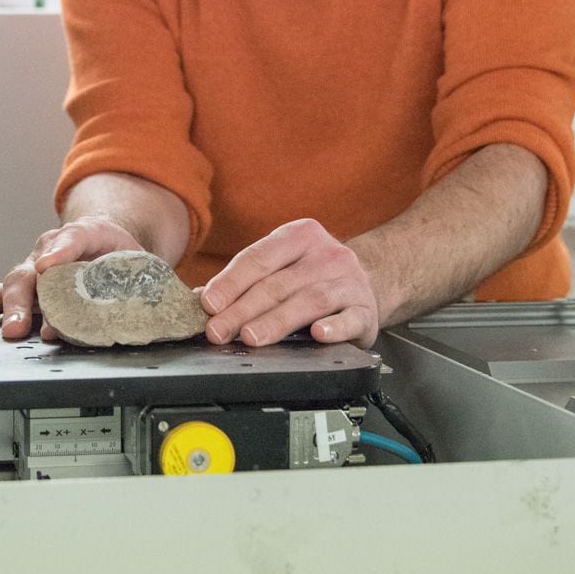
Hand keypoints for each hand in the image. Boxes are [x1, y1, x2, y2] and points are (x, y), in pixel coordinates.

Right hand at [0, 215, 143, 339]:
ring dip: (4, 309)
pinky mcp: (24, 288)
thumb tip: (130, 308)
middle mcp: (52, 251)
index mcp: (85, 234)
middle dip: (25, 300)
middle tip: (20, 327)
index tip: (47, 267)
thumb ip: (136, 278)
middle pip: (35, 272)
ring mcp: (34, 270)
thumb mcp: (137, 258)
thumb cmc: (119, 253)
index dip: (61, 251)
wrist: (105, 242)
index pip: (74, 238)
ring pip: (13, 284)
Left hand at [199, 219, 379, 347]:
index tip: (208, 304)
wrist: (372, 281)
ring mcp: (349, 281)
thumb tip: (202, 301)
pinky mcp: (366, 309)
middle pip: (278, 283)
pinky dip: (335, 327)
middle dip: (243, 309)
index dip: (230, 282)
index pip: (258, 258)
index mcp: (299, 236)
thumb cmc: (313, 276)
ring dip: (277, 321)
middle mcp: (326, 254)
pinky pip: (350, 318)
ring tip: (251, 337)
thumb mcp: (282, 266)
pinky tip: (318, 334)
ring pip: (309, 301)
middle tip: (219, 331)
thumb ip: (247, 280)